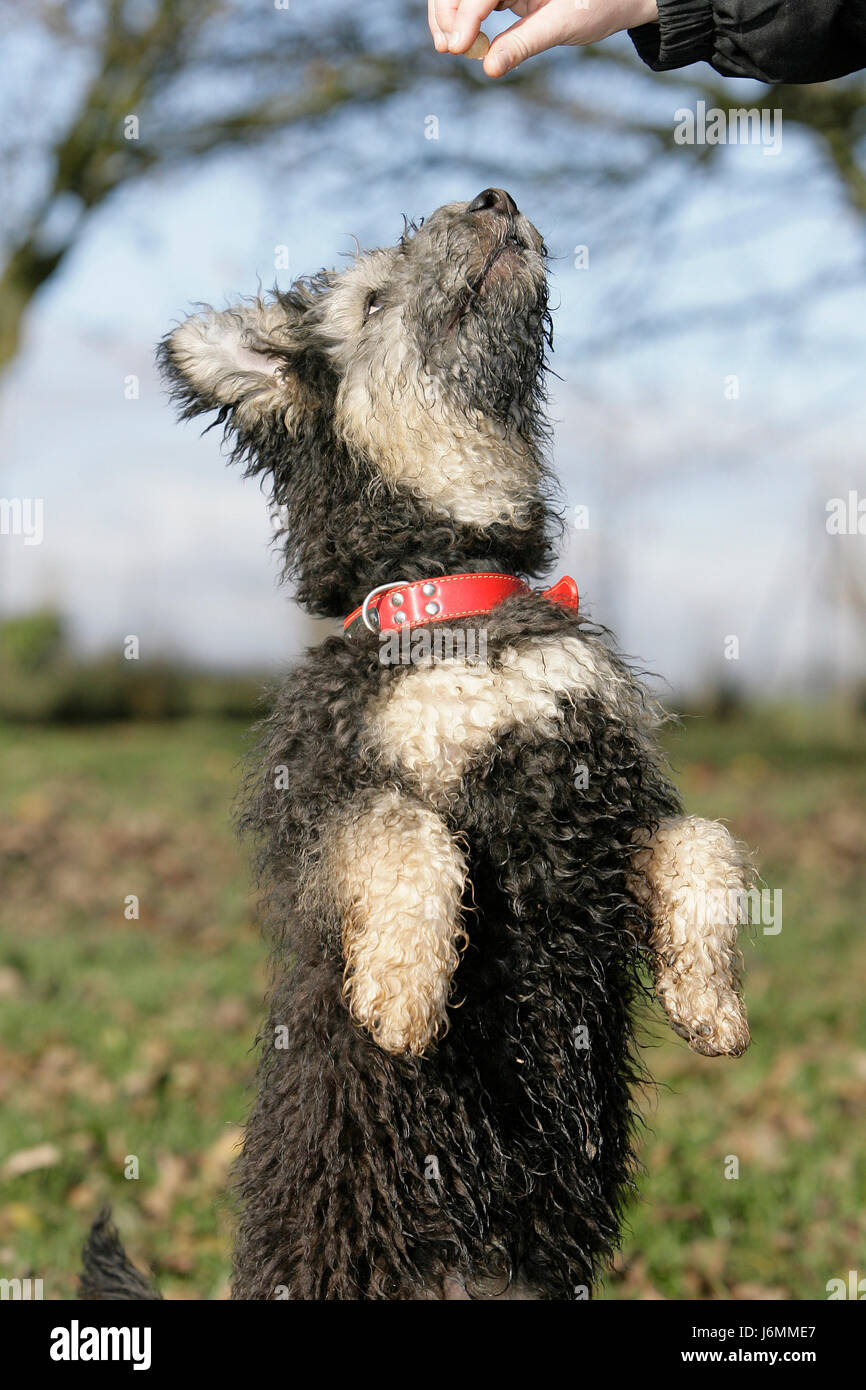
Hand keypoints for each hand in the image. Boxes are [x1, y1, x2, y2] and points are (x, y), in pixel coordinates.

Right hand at [428, 0, 658, 77]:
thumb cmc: (597, 4)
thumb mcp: (561, 25)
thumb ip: (523, 45)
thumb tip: (489, 68)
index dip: (464, 17)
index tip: (455, 48)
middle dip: (448, 14)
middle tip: (448, 48)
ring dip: (450, 18)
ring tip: (450, 47)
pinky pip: (474, 4)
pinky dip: (464, 22)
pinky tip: (463, 43)